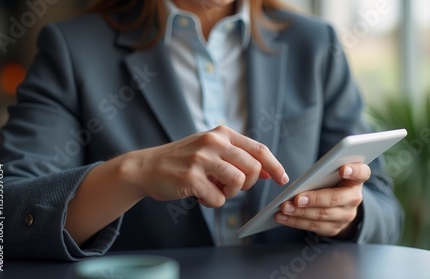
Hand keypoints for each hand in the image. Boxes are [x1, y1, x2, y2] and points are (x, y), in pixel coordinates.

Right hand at [128, 125, 288, 206]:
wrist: (146, 167)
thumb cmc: (183, 160)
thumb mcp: (211, 149)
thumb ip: (237, 156)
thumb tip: (268, 171)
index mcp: (221, 133)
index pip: (259, 149)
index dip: (274, 166)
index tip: (283, 179)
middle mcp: (213, 142)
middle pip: (253, 168)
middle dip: (248, 184)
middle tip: (232, 186)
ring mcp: (201, 159)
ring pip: (238, 182)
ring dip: (229, 193)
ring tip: (213, 188)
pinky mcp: (191, 177)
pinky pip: (218, 198)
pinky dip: (212, 202)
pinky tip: (198, 194)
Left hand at [274, 163, 369, 237]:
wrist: (339, 203)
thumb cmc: (332, 180)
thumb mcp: (333, 171)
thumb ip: (327, 168)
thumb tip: (307, 176)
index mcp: (356, 179)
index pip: (361, 173)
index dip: (353, 171)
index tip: (343, 169)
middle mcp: (355, 198)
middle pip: (335, 199)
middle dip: (314, 199)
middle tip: (297, 198)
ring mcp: (346, 215)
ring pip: (322, 215)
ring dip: (300, 213)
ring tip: (284, 208)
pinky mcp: (334, 228)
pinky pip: (314, 226)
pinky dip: (295, 222)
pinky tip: (282, 217)